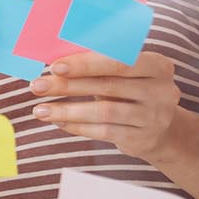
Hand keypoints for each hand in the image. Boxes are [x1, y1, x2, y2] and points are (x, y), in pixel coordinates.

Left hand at [30, 52, 192, 162]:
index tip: (55, 66)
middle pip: (108, 85)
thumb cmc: (130, 90)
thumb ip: (99, 63)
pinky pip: (104, 132)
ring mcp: (154, 117)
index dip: (86, 63)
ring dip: (67, 110)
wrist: (159, 128)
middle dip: (68, 85)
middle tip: (37, 86)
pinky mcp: (142, 138)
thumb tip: (55, 59)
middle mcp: (161, 91)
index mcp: (158, 65)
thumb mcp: (123, 74)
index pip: (120, 61)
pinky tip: (58, 121)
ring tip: (40, 110)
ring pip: (104, 112)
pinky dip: (77, 126)